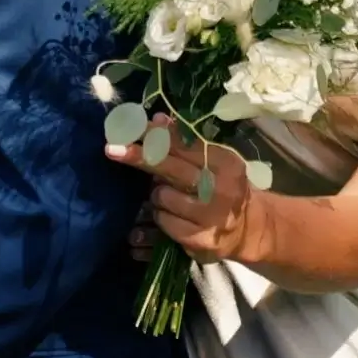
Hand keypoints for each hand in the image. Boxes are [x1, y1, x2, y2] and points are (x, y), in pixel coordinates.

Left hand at [106, 115, 258, 263]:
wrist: (247, 230)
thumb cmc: (221, 187)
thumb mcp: (212, 162)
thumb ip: (185, 143)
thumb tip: (158, 118)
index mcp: (225, 163)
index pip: (184, 144)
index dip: (154, 135)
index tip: (129, 127)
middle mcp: (220, 188)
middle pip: (170, 168)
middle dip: (139, 157)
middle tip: (110, 149)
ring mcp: (210, 216)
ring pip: (161, 196)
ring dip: (157, 196)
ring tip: (170, 198)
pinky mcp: (199, 239)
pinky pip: (163, 221)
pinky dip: (161, 218)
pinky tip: (172, 218)